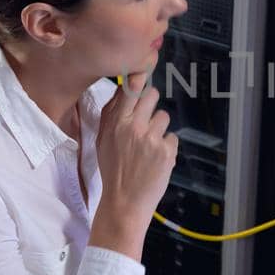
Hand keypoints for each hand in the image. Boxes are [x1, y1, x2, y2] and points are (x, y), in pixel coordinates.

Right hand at [94, 69, 178, 225]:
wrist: (124, 202)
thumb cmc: (113, 171)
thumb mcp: (102, 140)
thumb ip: (111, 114)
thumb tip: (123, 88)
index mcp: (115, 124)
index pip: (131, 89)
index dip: (139, 79)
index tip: (142, 73)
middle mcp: (133, 128)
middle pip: (152, 95)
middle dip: (151, 103)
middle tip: (147, 118)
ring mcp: (151, 139)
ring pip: (164, 116)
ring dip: (159, 129)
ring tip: (148, 146)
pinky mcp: (167, 151)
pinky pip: (172, 137)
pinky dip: (167, 147)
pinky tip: (156, 159)